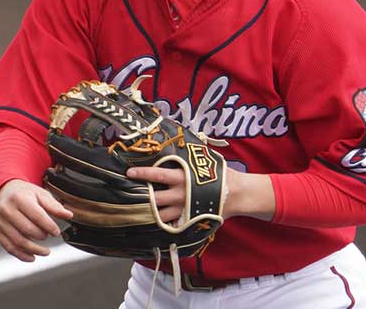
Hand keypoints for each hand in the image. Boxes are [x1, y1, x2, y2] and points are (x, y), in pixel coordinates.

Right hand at [0, 179, 72, 261]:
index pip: (36, 216)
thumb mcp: (41, 194)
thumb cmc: (26, 194)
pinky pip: (9, 247)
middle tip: (49, 237)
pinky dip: (22, 255)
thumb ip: (54, 206)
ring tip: (46, 252)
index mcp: (19, 198)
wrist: (5, 191)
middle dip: (41, 236)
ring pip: (18, 241)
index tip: (57, 232)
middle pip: (27, 229)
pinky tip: (32, 257)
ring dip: (34, 250)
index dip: (49, 226)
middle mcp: (6, 209)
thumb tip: (69, 215)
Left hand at [127, 166, 275, 221]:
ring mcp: (184, 210)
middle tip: (127, 195)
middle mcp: (181, 195)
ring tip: (136, 210)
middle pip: (154, 198)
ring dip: (148, 213)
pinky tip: (153, 224)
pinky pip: (173, 226)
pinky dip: (163, 225)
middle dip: (140, 197)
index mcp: (183, 178)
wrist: (238, 194)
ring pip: (161, 215)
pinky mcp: (190, 220)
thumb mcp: (204, 161)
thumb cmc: (221, 175)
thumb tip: (179, 140)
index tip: (129, 173)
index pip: (157, 175)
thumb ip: (190, 155)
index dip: (142, 174)